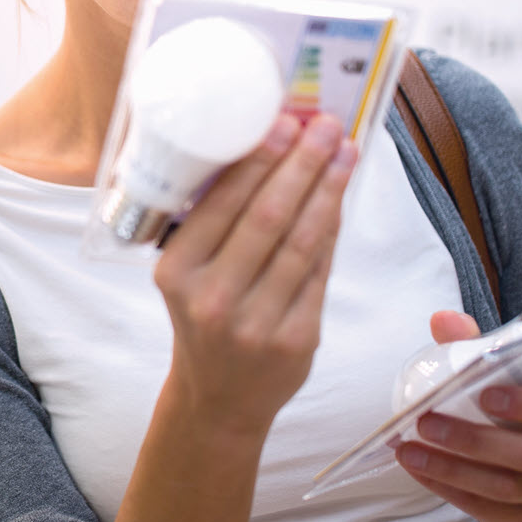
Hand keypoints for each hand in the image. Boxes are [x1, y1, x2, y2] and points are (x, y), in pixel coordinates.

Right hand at [153, 113, 356, 436]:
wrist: (218, 399)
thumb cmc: (203, 320)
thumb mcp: (186, 275)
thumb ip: (216, 227)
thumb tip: (268, 155)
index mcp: (176, 273)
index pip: (224, 205)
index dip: (260, 160)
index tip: (285, 123)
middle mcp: (213, 299)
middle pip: (269, 217)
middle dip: (303, 164)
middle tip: (326, 127)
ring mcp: (257, 322)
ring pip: (303, 242)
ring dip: (328, 191)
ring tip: (345, 153)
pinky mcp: (297, 340)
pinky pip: (320, 273)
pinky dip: (332, 231)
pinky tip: (339, 199)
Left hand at [398, 311, 521, 521]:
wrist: (520, 465)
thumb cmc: (504, 407)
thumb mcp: (493, 374)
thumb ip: (471, 345)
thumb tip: (443, 319)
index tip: (486, 393)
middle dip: (474, 439)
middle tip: (426, 422)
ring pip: (506, 487)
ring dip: (452, 468)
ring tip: (408, 450)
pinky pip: (489, 510)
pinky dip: (450, 491)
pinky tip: (418, 471)